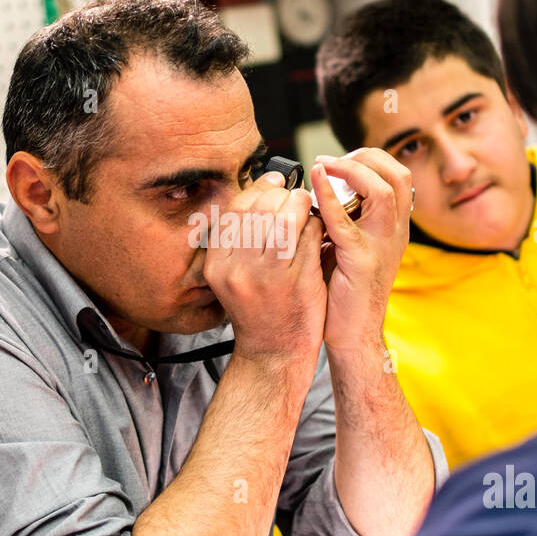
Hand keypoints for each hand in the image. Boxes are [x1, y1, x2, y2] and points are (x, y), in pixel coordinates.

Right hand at [202, 171, 327, 373]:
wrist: (274, 353)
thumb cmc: (258, 309)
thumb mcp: (232, 277)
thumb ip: (237, 240)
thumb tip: (258, 191)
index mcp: (218, 266)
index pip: (235, 210)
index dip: (257, 189)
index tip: (274, 182)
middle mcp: (239, 270)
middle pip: (260, 208)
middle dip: (281, 193)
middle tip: (293, 194)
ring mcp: (270, 277)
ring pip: (287, 218)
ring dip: (301, 205)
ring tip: (307, 207)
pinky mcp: (300, 282)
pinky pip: (310, 237)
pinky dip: (316, 226)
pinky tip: (318, 229)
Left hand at [309, 149, 411, 353]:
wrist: (353, 334)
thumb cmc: (344, 291)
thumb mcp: (348, 245)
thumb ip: (341, 218)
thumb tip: (316, 189)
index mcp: (395, 226)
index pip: (397, 175)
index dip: (370, 158)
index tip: (338, 159)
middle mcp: (395, 232)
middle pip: (397, 175)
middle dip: (364, 157)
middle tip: (331, 159)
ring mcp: (382, 245)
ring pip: (382, 190)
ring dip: (349, 170)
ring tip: (321, 166)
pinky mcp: (361, 261)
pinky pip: (345, 222)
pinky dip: (328, 197)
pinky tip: (313, 184)